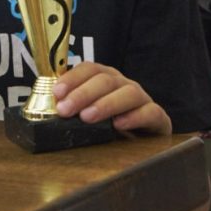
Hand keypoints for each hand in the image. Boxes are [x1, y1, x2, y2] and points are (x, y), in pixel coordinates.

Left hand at [52, 61, 171, 135]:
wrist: (145, 141)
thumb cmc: (111, 125)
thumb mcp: (91, 114)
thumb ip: (75, 108)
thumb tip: (52, 109)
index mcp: (106, 78)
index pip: (89, 69)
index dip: (72, 78)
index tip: (57, 93)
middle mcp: (123, 84)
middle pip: (105, 80)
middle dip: (82, 94)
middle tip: (65, 109)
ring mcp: (142, 99)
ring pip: (127, 93)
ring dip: (105, 104)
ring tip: (87, 117)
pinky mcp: (158, 118)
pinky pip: (150, 112)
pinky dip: (135, 117)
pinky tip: (119, 125)